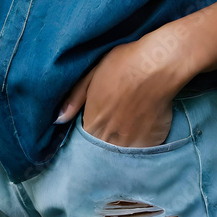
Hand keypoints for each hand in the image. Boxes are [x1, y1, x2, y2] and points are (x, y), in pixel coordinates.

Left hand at [53, 38, 183, 147]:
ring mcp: (131, 144)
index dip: (91, 130)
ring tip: (128, 125)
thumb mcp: (92, 74)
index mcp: (93, 122)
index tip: (97, 122)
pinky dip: (140, 142)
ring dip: (121, 144)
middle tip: (114, 123)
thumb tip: (58, 120)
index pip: (85, 139)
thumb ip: (74, 98)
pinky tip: (143, 125)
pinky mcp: (151, 144)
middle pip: (103, 149)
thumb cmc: (123, 64)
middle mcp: (110, 139)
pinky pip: (141, 150)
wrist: (158, 65)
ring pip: (121, 153)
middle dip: (105, 140)